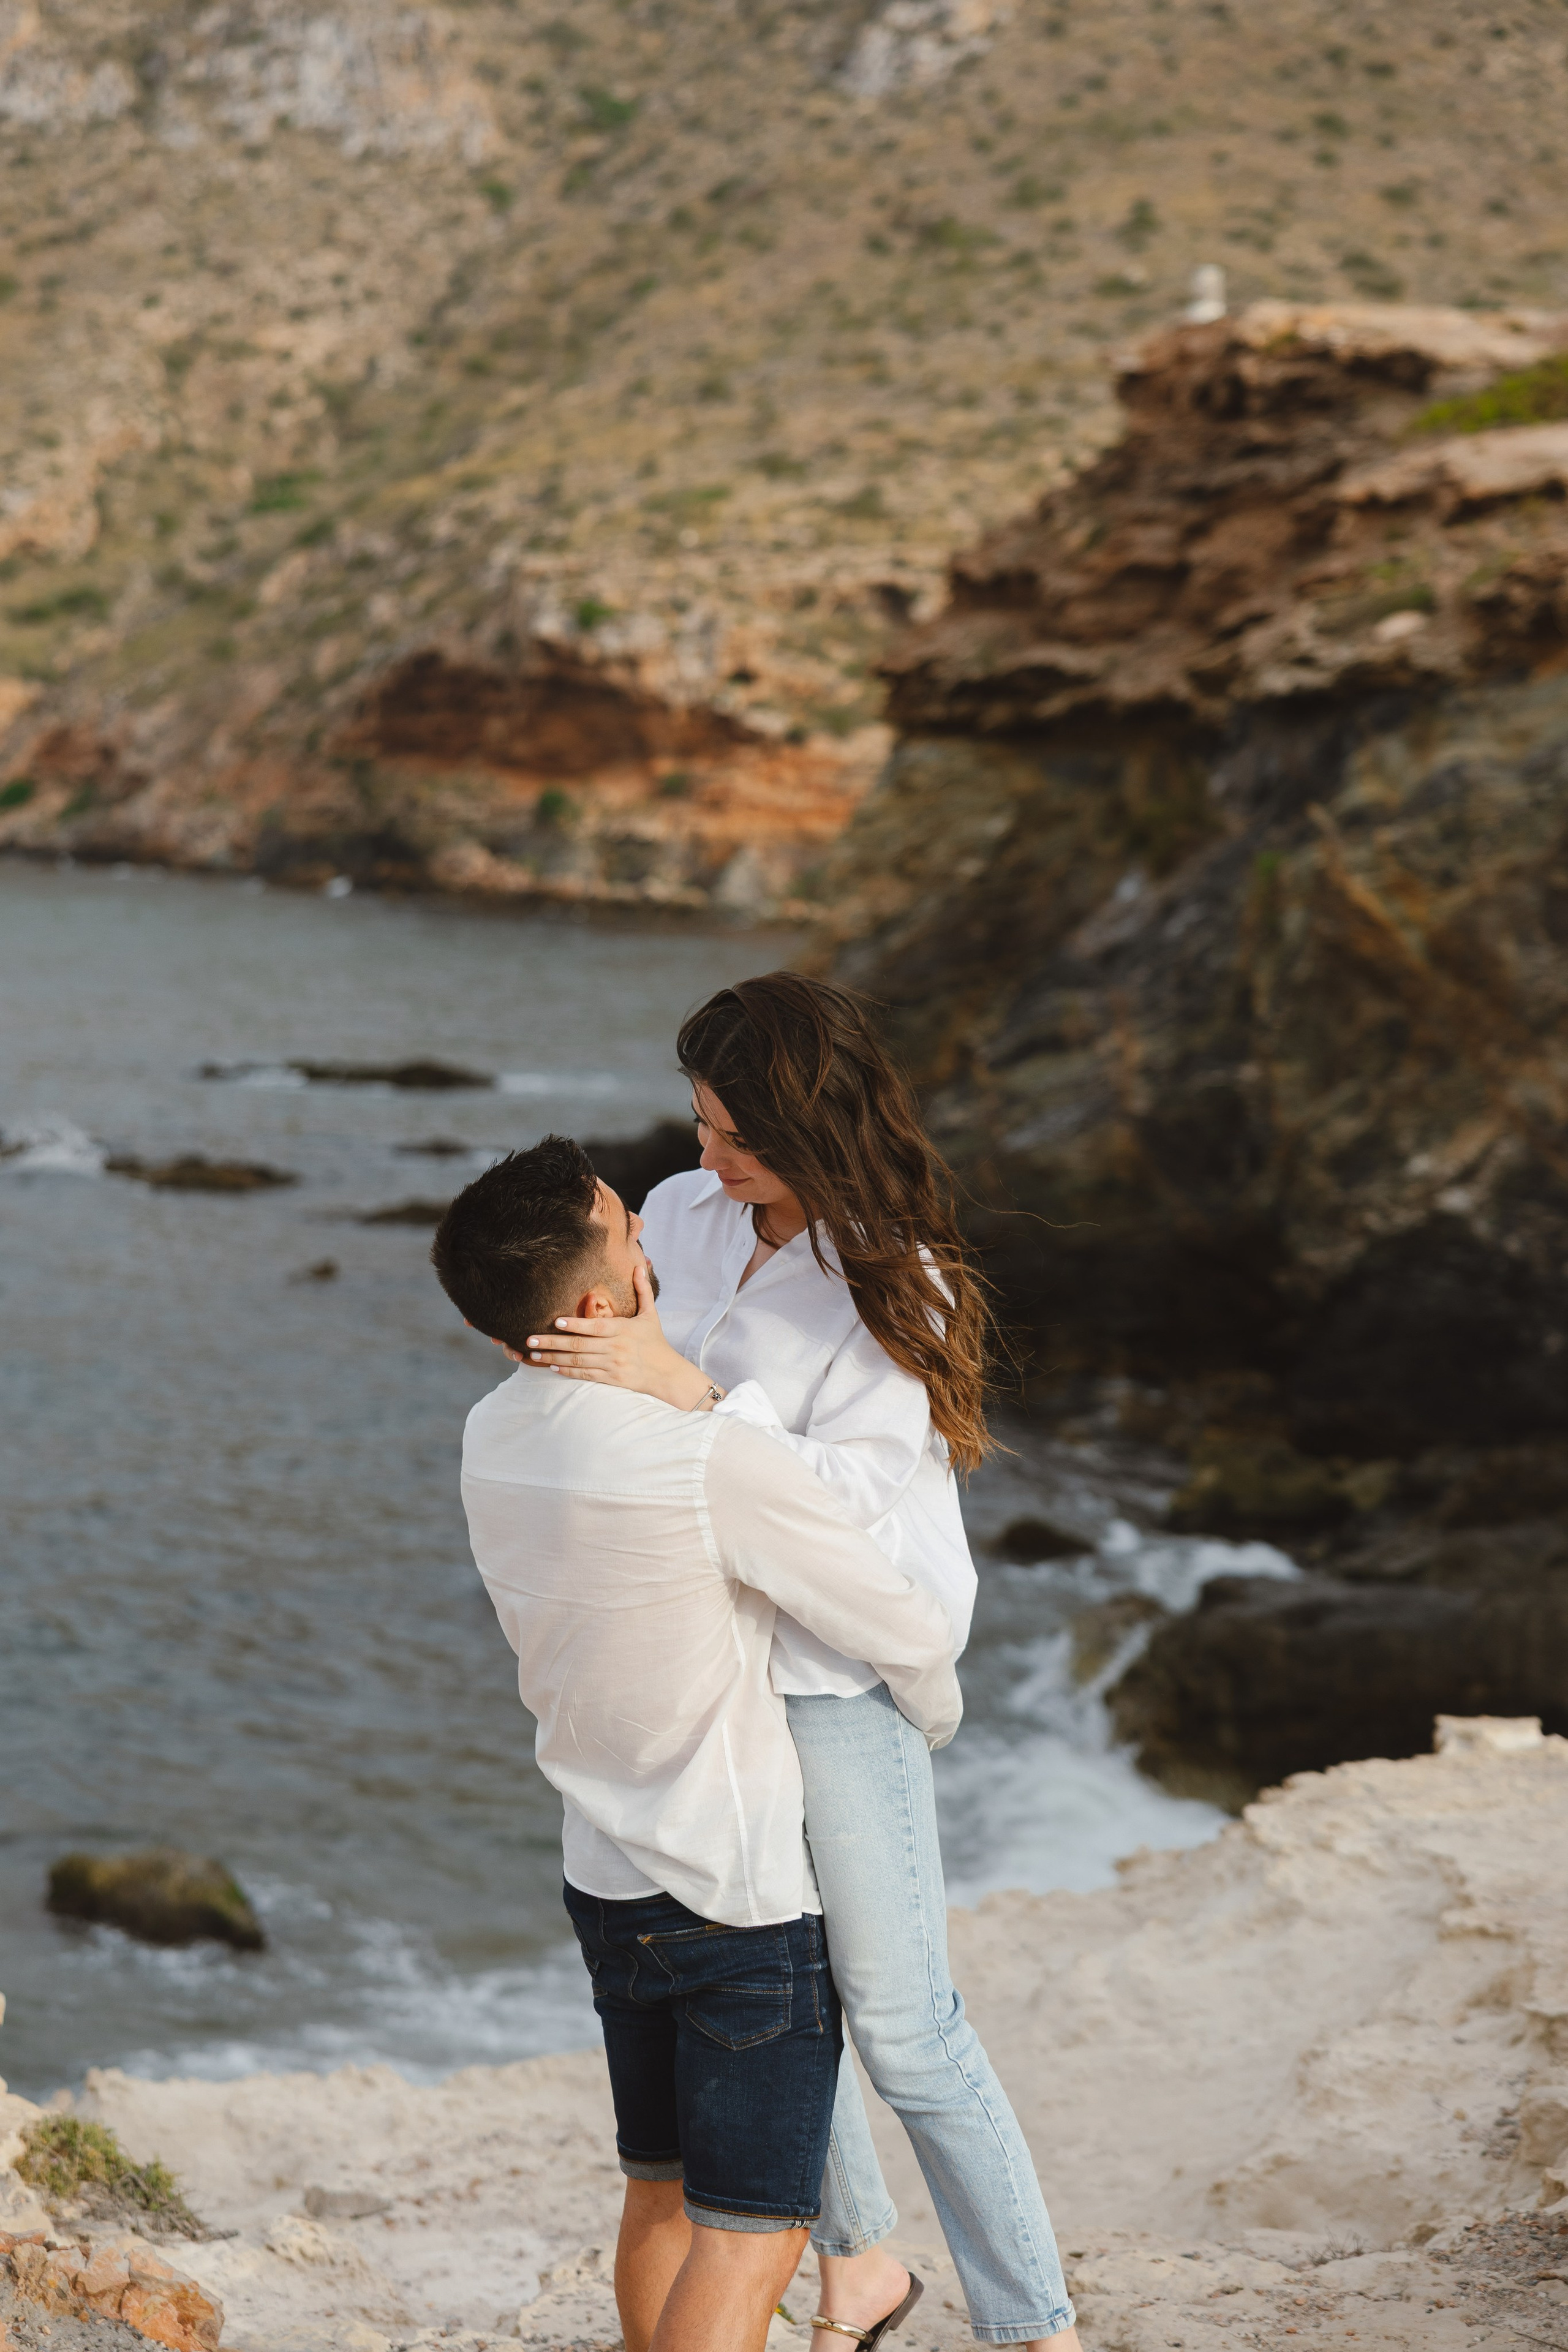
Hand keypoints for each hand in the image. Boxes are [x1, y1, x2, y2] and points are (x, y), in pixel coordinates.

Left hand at [521, 1260, 716, 1410]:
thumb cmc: (655, 1341)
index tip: (557, 1321)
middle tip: (530, 1339)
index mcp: (623, 1330)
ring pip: (578, 1362)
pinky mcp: (611, 1379)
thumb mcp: (651, 1314)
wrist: (666, 1373)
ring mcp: (612, 1365)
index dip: (576, 1324)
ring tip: (534, 1354)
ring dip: (554, 1358)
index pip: (596, 1326)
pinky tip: (552, 1367)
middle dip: (553, 1343)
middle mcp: (616, 1348)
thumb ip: (643, 1290)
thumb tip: (639, 1265)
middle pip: (580, 1346)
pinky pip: (585, 1376)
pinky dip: (567, 1372)